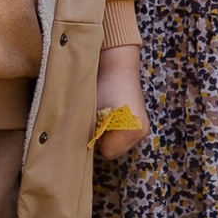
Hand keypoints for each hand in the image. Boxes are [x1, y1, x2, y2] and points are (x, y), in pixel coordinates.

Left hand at [93, 43, 147, 161]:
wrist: (118, 66)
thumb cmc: (100, 84)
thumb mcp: (89, 109)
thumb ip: (85, 131)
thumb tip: (74, 147)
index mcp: (130, 128)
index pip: (107, 151)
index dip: (96, 139)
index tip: (92, 121)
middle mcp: (141, 132)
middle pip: (114, 151)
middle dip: (103, 139)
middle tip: (98, 118)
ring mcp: (143, 129)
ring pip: (118, 145)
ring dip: (109, 135)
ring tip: (105, 115)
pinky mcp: (142, 125)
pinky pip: (124, 139)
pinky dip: (116, 131)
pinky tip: (113, 115)